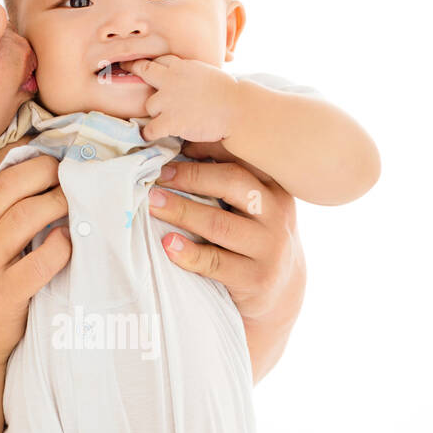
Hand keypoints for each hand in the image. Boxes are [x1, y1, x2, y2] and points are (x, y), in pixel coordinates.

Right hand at [0, 143, 71, 366]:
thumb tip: (22, 174)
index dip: (22, 155)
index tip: (47, 150)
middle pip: (11, 184)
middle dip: (46, 171)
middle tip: (68, 174)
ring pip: (28, 215)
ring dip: (59, 203)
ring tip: (75, 203)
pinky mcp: (3, 295)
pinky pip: (42, 261)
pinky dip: (62, 246)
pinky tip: (69, 242)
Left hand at [124, 55, 239, 143]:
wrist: (235, 109)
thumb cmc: (228, 94)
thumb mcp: (207, 74)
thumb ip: (191, 75)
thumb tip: (186, 82)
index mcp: (182, 66)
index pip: (160, 61)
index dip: (154, 66)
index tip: (145, 67)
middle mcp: (170, 79)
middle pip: (144, 70)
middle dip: (134, 69)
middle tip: (126, 69)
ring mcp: (168, 100)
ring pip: (148, 105)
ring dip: (155, 113)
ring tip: (164, 119)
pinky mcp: (170, 120)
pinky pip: (149, 129)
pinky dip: (149, 134)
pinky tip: (152, 136)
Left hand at [146, 140, 304, 356]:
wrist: (280, 289)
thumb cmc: (253, 236)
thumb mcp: (253, 205)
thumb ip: (227, 180)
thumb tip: (178, 145)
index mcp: (274, 186)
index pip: (242, 156)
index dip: (207, 146)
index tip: (173, 143)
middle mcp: (277, 213)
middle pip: (233, 183)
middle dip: (191, 176)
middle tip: (157, 175)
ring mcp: (269, 248)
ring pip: (220, 224)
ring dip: (182, 211)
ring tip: (152, 204)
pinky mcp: (255, 278)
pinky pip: (216, 262)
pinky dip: (189, 253)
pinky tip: (167, 244)